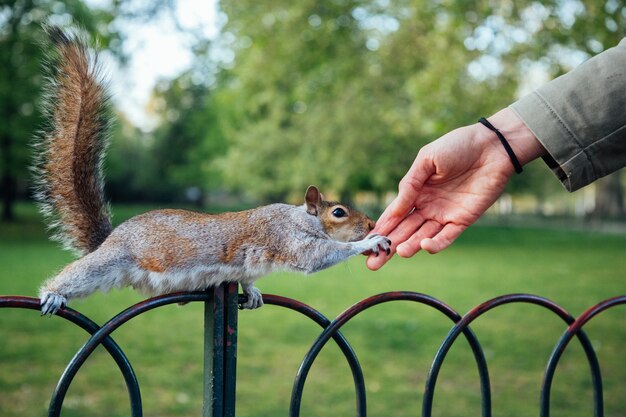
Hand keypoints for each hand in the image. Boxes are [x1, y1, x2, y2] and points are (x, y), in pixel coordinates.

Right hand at [367, 108, 544, 269]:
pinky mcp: (462, 220)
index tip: (366, 244)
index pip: (394, 215)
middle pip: (403, 231)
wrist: (492, 146)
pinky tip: (423, 245)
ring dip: (409, 246)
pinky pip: (446, 237)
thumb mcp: (427, 160)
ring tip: (397, 253)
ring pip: (422, 236)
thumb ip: (410, 184)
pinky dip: (435, 244)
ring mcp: (444, 215)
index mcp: (415, 191)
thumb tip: (395, 209)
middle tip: (373, 263)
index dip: (381, 229)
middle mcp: (427, 206)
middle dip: (388, 247)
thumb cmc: (457, 146)